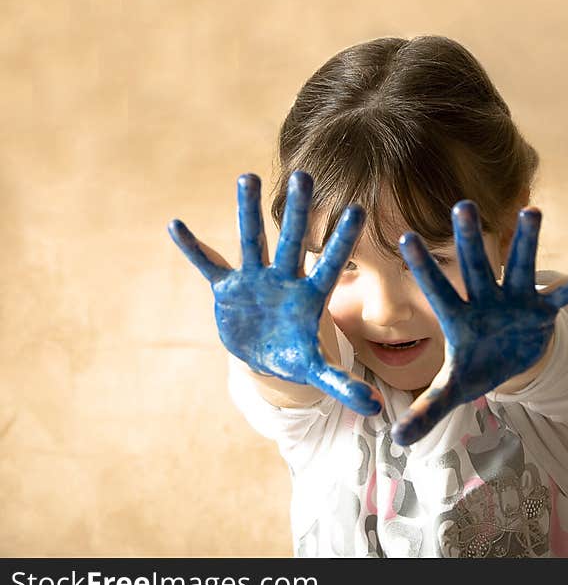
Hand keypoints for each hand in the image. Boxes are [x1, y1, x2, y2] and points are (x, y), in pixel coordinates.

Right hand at [167, 171, 381, 415]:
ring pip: (253, 241)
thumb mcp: (316, 370)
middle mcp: (284, 279)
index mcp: (310, 296)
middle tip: (304, 176)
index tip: (357, 210)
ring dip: (247, 212)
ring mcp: (255, 280)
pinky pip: (209, 265)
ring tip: (246, 177)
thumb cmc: (296, 355)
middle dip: (298, 212)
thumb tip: (374, 408)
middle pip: (292, 242)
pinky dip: (193, 249)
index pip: (330, 264)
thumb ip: (342, 384)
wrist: (265, 354)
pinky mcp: (228, 288)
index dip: (341, 241)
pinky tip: (175, 225)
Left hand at [392, 200, 567, 444]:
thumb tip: (397, 439)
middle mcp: (484, 300)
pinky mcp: (543, 310)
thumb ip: (427, 409)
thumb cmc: (474, 368)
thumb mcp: (452, 389)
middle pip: (475, 267)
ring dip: (527, 242)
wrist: (507, 360)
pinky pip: (565, 295)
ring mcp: (515, 301)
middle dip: (469, 240)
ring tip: (533, 212)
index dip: (424, 268)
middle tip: (462, 205)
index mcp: (458, 317)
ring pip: (520, 267)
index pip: (437, 291)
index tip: (406, 238)